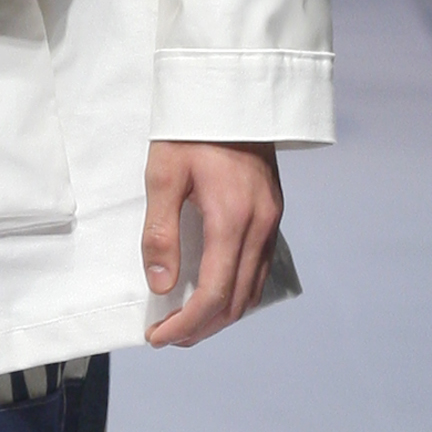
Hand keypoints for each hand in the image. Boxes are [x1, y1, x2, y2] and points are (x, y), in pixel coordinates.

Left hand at [143, 140, 284, 347]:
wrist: (232, 95)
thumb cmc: (190, 130)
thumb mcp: (163, 176)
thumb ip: (160, 233)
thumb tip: (160, 285)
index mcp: (232, 219)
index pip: (214, 294)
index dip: (186, 324)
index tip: (158, 336)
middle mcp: (260, 227)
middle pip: (237, 301)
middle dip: (202, 328)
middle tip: (168, 335)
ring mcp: (272, 221)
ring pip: (253, 289)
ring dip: (221, 314)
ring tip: (186, 321)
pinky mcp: (273, 214)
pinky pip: (260, 269)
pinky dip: (237, 291)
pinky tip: (214, 291)